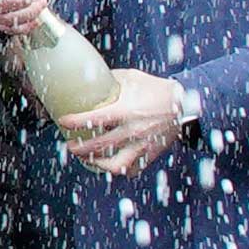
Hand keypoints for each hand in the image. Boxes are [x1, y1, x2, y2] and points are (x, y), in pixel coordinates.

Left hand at [58, 69, 194, 176]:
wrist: (185, 104)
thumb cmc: (157, 89)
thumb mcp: (132, 78)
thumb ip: (111, 80)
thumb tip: (90, 80)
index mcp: (126, 111)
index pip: (94, 120)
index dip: (75, 122)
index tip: (63, 122)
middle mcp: (133, 131)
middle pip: (98, 147)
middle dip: (79, 149)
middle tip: (70, 146)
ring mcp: (142, 146)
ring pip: (114, 165)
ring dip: (97, 164)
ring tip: (88, 159)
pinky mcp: (150, 155)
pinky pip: (131, 170)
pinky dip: (119, 170)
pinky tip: (110, 164)